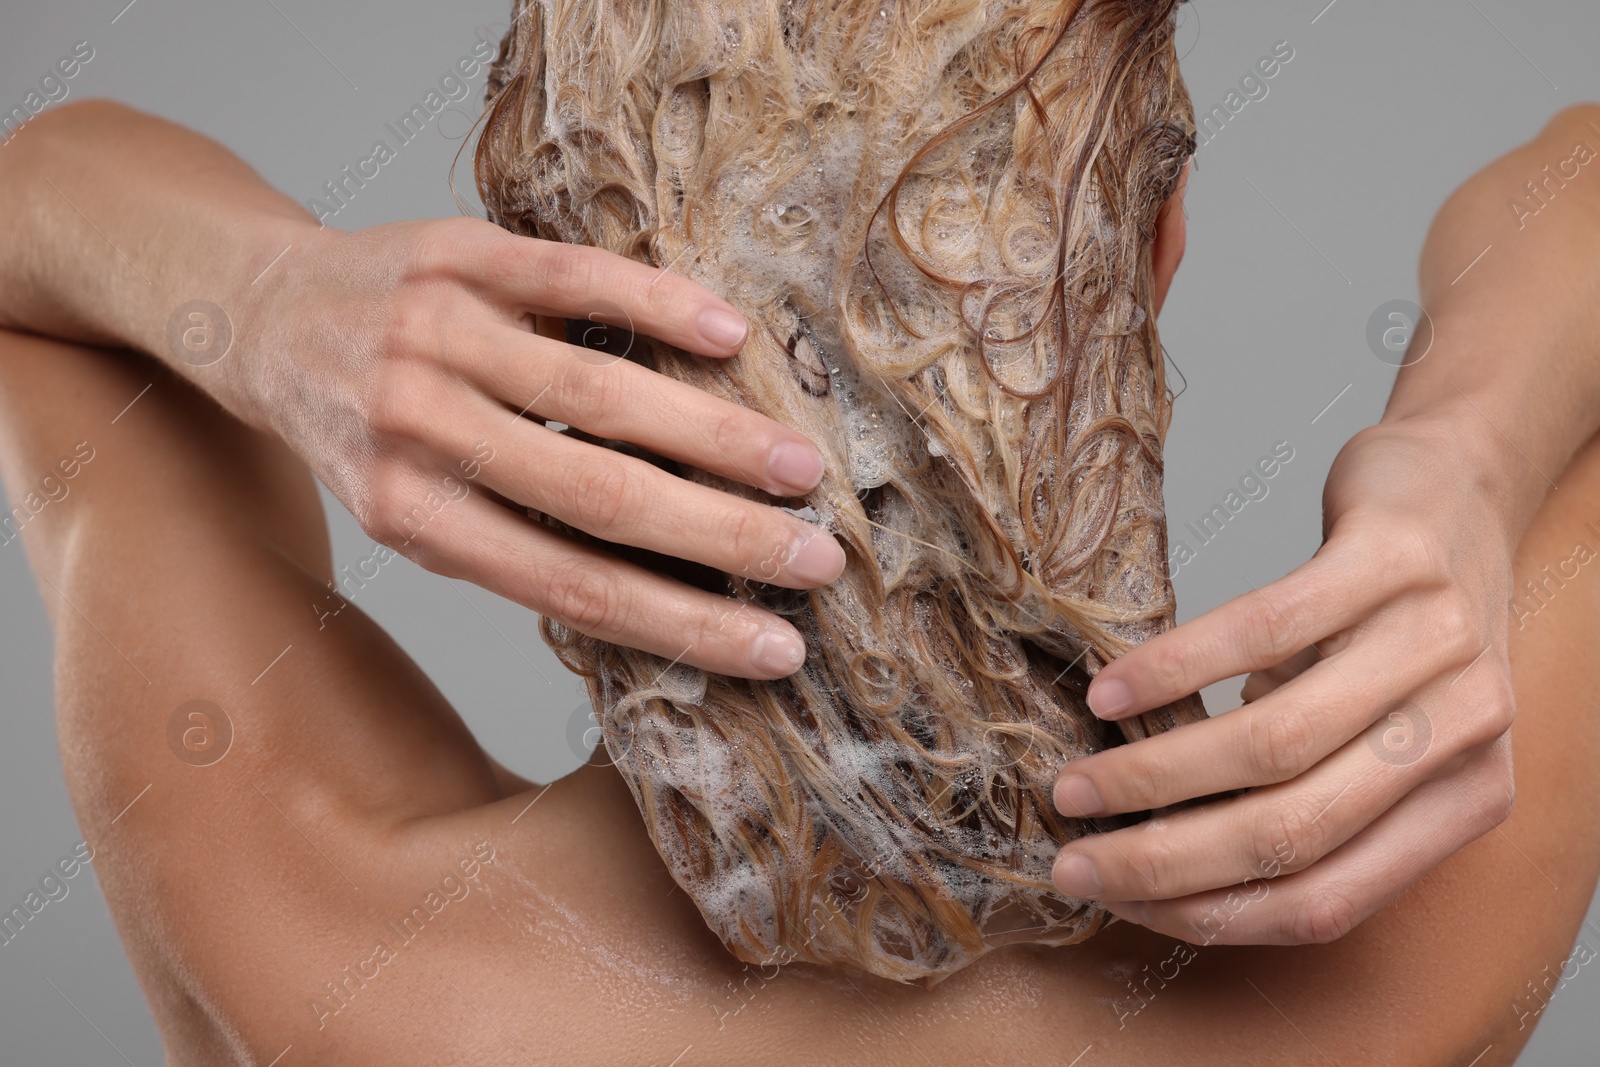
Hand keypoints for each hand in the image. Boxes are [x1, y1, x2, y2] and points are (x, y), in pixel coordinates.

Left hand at [245, 217, 842, 678]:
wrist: (257, 312)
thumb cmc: (359, 432)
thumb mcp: (406, 510)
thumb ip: (509, 541)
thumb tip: (661, 593)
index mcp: (413, 518)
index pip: (571, 588)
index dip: (683, 626)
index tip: (777, 650)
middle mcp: (422, 432)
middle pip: (600, 497)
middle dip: (725, 538)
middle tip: (820, 562)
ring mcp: (437, 336)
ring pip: (598, 394)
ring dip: (715, 436)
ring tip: (802, 467)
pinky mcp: (457, 254)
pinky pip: (573, 281)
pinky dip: (659, 308)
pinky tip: (732, 336)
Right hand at [1049, 411, 1518, 943]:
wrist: (1459, 487)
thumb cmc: (1399, 623)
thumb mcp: (1377, 730)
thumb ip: (1307, 796)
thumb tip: (1168, 856)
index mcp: (1467, 799)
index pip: (1328, 898)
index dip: (1208, 914)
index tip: (1118, 899)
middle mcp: (1467, 731)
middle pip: (1294, 833)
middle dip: (1165, 862)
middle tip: (1077, 862)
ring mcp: (1438, 641)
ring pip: (1274, 744)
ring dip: (1154, 776)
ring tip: (1080, 783)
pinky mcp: (1392, 559)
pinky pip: (1264, 630)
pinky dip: (1173, 669)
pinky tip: (1112, 690)